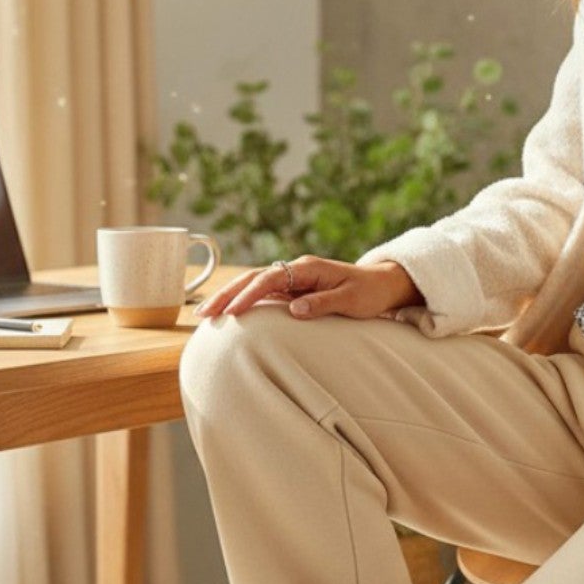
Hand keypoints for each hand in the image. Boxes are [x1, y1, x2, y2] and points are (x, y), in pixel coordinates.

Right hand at [193, 256, 421, 320]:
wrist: (380, 285)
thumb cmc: (368, 293)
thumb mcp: (351, 300)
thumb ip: (323, 303)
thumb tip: (295, 309)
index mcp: (308, 268)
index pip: (270, 279)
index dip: (249, 295)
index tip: (232, 312)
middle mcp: (295, 270)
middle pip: (252, 279)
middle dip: (226, 295)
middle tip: (203, 314)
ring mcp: (292, 279)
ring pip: (253, 285)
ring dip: (228, 297)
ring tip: (206, 315)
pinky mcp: (292, 289)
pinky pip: (261, 294)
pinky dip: (242, 301)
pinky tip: (227, 314)